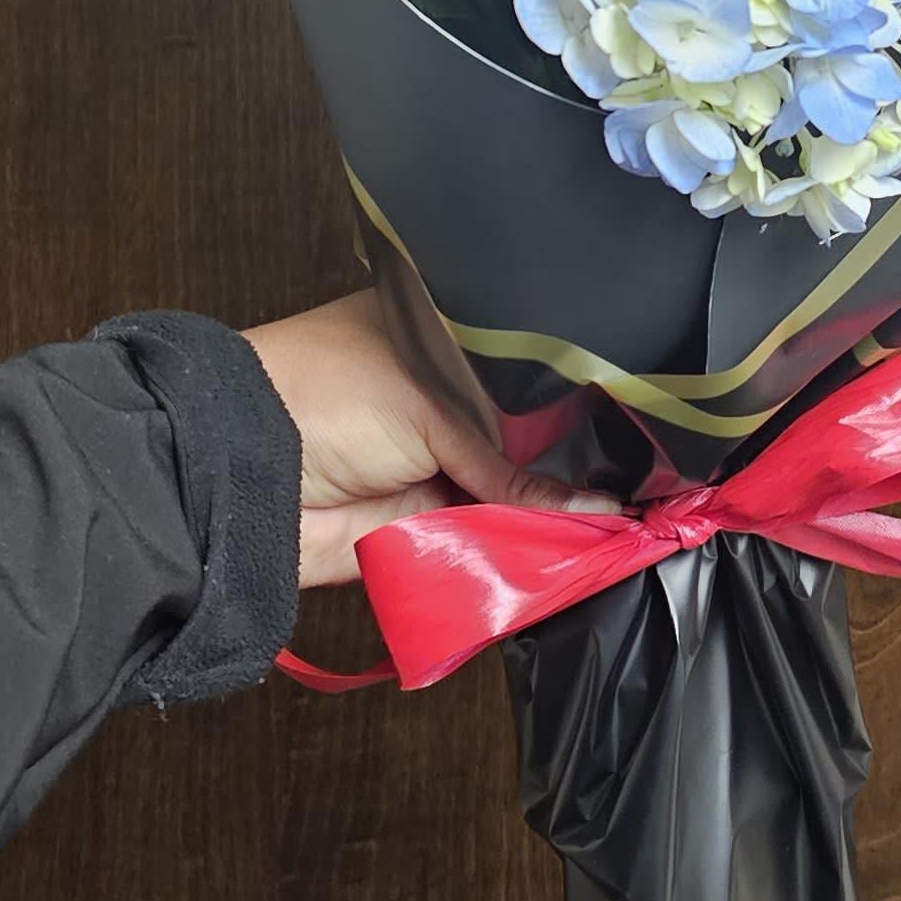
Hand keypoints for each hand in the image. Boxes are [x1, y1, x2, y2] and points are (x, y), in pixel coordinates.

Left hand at [245, 286, 614, 586]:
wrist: (247, 472)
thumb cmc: (328, 396)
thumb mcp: (435, 412)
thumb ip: (514, 470)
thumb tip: (601, 509)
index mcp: (446, 343)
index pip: (530, 374)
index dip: (581, 404)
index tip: (645, 429)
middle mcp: (448, 404)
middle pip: (531, 444)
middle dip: (580, 469)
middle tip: (653, 489)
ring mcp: (437, 468)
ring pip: (514, 501)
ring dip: (558, 520)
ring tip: (634, 527)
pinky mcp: (424, 530)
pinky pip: (485, 548)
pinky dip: (523, 557)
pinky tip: (582, 555)